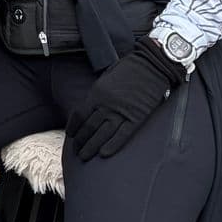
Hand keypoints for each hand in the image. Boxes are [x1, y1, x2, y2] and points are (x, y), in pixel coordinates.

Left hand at [65, 42, 184, 159]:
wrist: (151, 65)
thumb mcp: (105, 78)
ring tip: (84, 156)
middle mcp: (107, 104)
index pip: (80, 115)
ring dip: (91, 147)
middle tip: (76, 150)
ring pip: (102, 134)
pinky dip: (112, 146)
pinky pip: (122, 135)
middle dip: (80, 141)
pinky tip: (103, 154)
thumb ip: (96, 94)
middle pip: (89, 127)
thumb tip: (88, 109)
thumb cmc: (128, 69)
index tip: (71, 135)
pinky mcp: (137, 118)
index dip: (74, 127)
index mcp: (97, 93)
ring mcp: (122, 112)